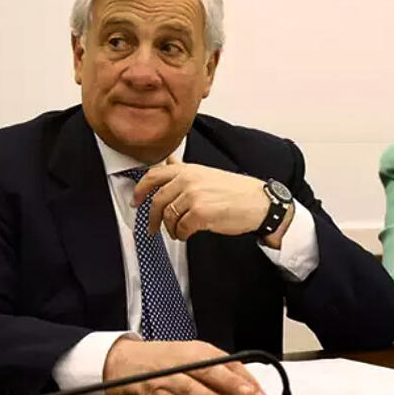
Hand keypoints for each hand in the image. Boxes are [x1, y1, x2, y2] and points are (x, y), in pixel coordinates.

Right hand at [103, 338, 264, 394]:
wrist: (128, 360)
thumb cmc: (165, 359)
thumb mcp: (193, 356)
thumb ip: (216, 369)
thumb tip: (243, 385)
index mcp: (197, 350)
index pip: (226, 360)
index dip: (243, 376)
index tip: (258, 390)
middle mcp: (183, 360)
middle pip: (211, 371)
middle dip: (232, 385)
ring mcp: (168, 376)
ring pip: (193, 389)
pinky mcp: (154, 391)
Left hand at [132, 157, 293, 247]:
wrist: (258, 203)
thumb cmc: (236, 191)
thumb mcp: (207, 173)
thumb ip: (184, 169)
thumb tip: (168, 160)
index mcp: (189, 170)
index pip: (154, 175)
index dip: (140, 189)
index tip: (135, 200)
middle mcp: (188, 180)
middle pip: (157, 200)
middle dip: (152, 217)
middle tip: (152, 227)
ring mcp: (193, 196)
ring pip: (168, 216)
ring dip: (170, 228)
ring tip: (178, 231)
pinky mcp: (200, 213)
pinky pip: (180, 228)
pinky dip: (181, 234)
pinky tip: (187, 234)